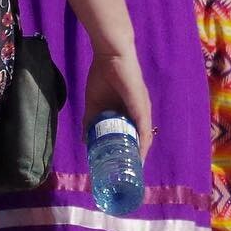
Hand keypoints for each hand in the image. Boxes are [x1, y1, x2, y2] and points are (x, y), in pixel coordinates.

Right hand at [83, 47, 153, 163]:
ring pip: (144, 136)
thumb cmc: (103, 75)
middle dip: (134, 158)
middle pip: (141, 140)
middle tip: (127, 175)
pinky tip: (138, 154)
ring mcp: (142, 108)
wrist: (109, 55)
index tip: (123, 168)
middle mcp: (140, 112)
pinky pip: (143, 126)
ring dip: (139, 154)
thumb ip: (91, 120)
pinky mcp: (141, 104)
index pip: (134, 136)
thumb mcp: (94, 103)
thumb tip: (86, 140)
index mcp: (130, 112)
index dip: (130, 152)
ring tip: (133, 170)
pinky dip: (141, 142)